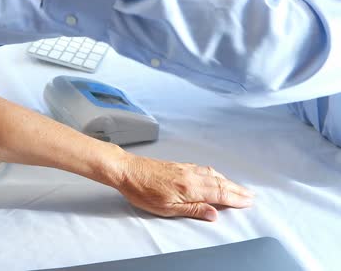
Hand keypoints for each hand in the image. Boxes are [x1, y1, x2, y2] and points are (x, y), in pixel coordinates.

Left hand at [116, 156, 252, 220]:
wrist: (127, 170)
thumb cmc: (142, 191)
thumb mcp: (166, 208)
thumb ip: (192, 209)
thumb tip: (213, 213)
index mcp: (190, 188)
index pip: (218, 194)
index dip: (235, 199)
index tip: (248, 202)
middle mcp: (191, 176)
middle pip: (219, 183)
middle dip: (236, 190)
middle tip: (251, 195)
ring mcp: (185, 169)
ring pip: (212, 175)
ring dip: (228, 181)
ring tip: (238, 187)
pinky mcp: (178, 165)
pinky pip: (203, 169)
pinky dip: (214, 174)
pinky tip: (214, 175)